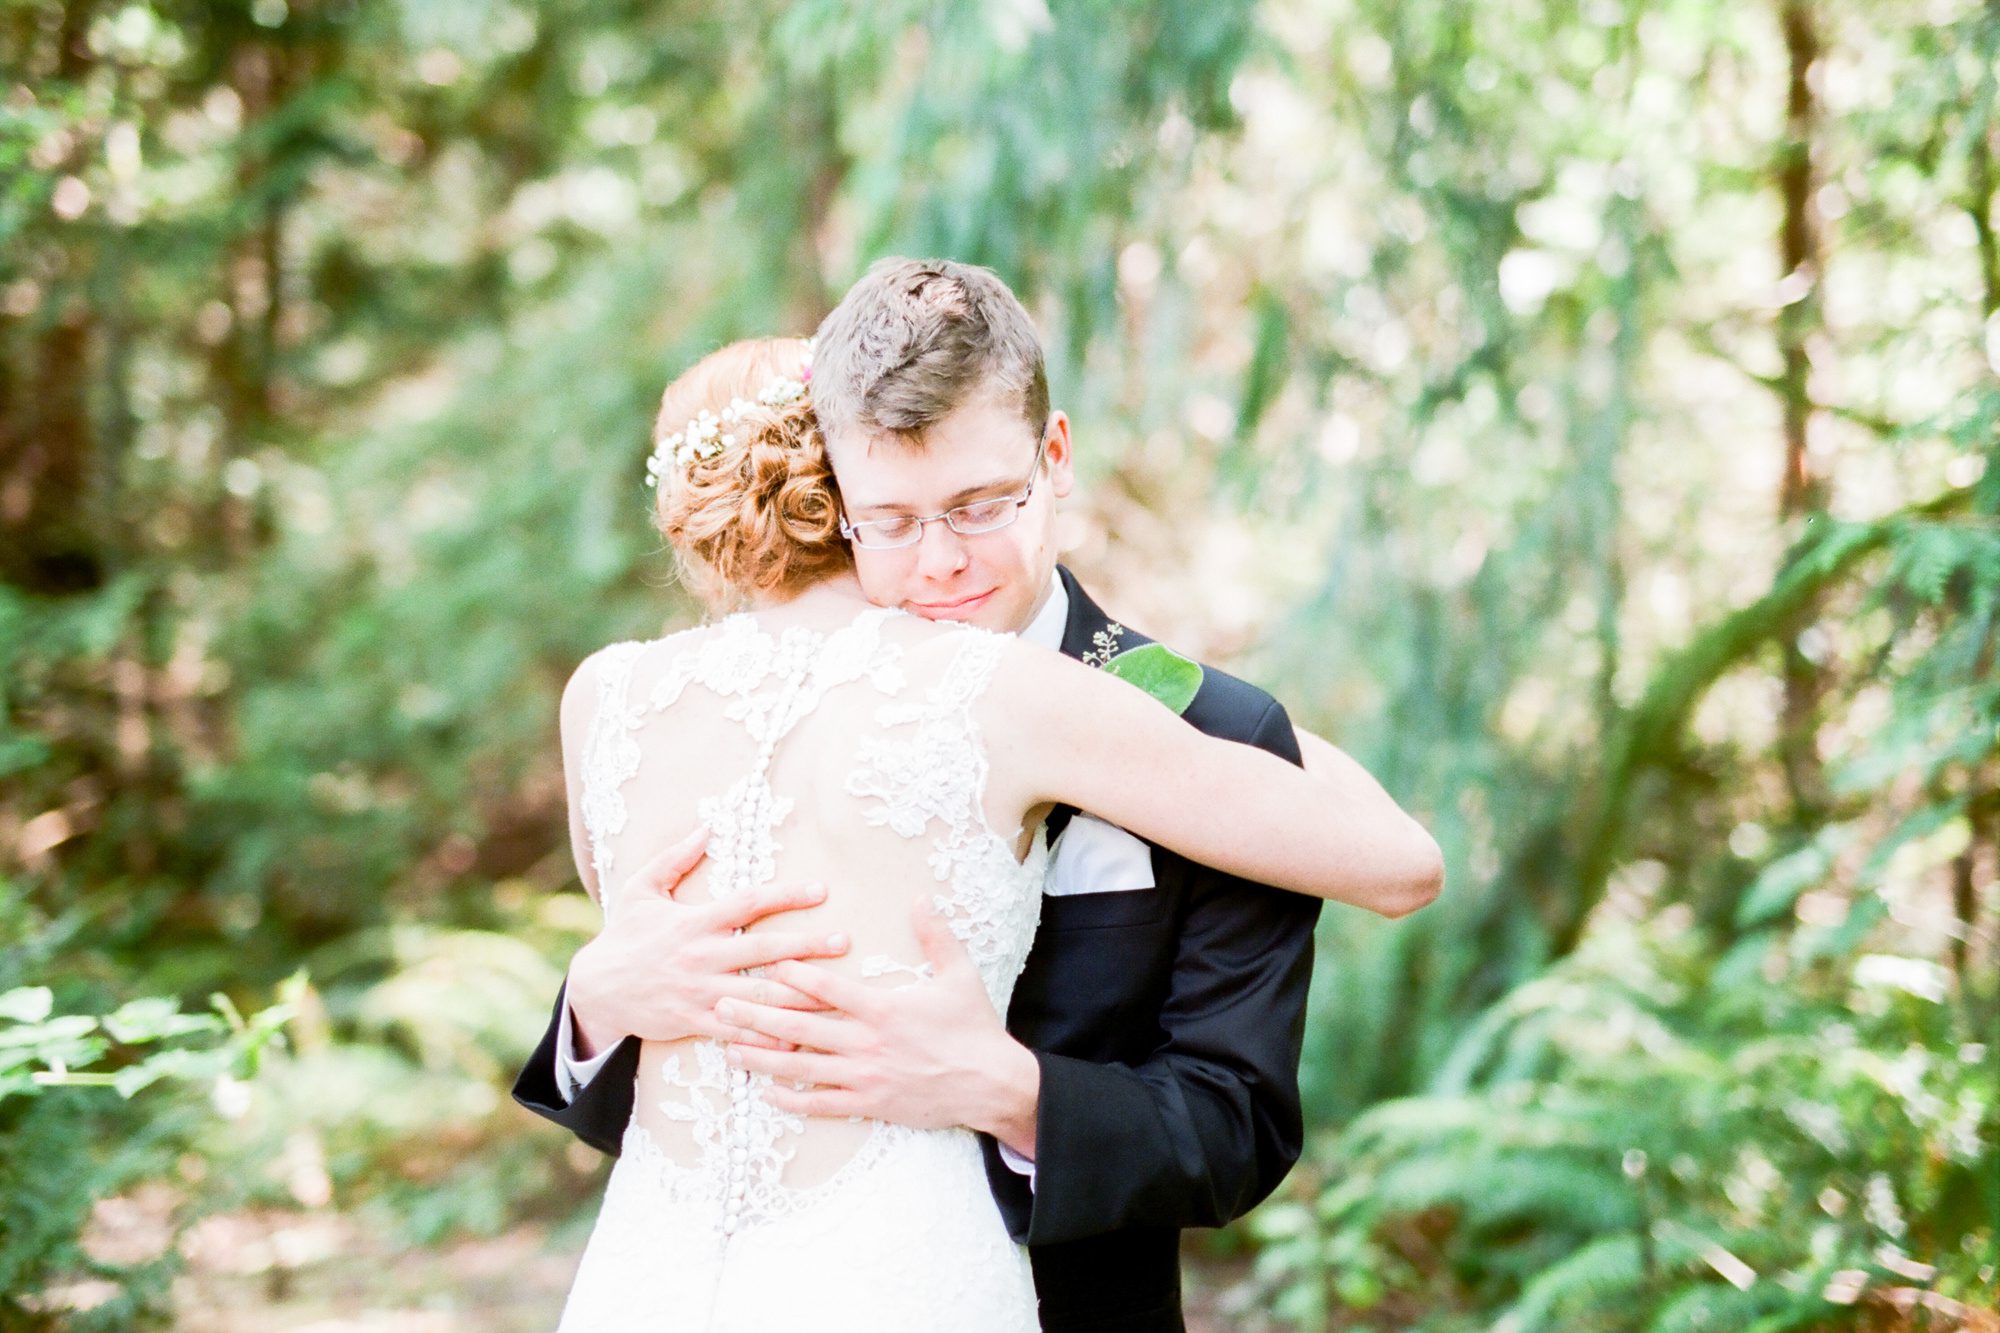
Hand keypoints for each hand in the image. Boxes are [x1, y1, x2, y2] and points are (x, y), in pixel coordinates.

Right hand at [567, 826, 849, 1055]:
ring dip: (798, 994)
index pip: (747, 904)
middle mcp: (701, 957)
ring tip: (835, 993)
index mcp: (694, 922)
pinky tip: (799, 1039)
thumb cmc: (624, 935)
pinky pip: (738, 1031)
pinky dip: (768, 1036)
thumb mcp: (641, 889)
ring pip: (758, 995)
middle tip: (844, 941)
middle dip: (806, 946)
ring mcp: (700, 992)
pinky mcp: (695, 1022)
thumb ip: (675, 858)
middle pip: (762, 950)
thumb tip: (707, 827)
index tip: (820, 890)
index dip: (785, 896)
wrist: (595, 989)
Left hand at [716, 901, 1040, 1158]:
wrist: (991, 1083)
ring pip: (801, 1067)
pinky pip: (821, 1104)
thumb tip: (920, 897)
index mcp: (882, 1008)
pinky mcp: (870, 1104)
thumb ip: (936, 935)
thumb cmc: (974, 1027)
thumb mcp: (959, 974)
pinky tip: (766, 1092)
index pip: (826, 988)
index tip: (760, 963)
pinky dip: (790, 1099)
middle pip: (799, 1027)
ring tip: (729, 1049)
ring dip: (762, 1058)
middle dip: (756, 1015)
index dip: (790, 975)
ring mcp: (865, 1076)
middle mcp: (866, 1042)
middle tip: (720, 1005)